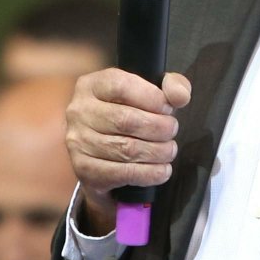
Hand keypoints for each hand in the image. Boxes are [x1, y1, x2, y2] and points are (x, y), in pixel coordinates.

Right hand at [65, 68, 190, 232]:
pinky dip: (149, 174)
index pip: (121, 85)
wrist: (103, 153)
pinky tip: (162, 170)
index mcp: (92, 85)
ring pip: (126, 149)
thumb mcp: (150, 92)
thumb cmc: (130, 115)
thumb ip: (172, 85)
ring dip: (157, 152)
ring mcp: (78, 141)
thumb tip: (180, 96)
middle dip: (159, 128)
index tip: (169, 108)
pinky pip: (122, 173)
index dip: (151, 98)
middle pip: (125, 120)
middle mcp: (79, 111)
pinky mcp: (83, 168)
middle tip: (172, 132)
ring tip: (169, 151)